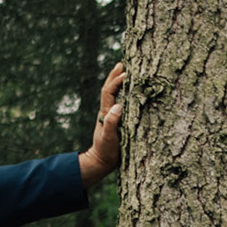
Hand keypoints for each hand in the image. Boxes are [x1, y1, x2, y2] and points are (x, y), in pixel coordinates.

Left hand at [77, 63, 126, 185]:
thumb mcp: (109, 139)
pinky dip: (120, 93)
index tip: (126, 73)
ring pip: (111, 94)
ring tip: (123, 71)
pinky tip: (126, 92)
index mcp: (105, 114)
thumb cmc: (106, 152)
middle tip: (121, 64)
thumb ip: (111, 123)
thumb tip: (118, 106)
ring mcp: (109, 116)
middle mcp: (106, 112)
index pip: (109, 92)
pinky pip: (116, 102)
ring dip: (115, 82)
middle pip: (108, 89)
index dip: (116, 81)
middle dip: (114, 76)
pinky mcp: (113, 121)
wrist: (100, 163)